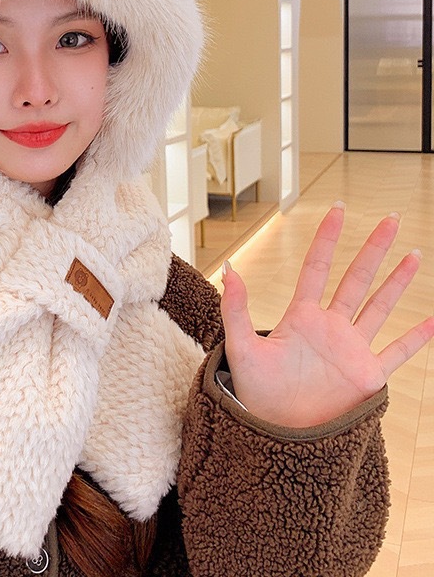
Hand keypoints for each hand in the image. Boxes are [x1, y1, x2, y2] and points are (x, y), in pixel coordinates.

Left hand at [220, 204, 433, 427]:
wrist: (276, 435)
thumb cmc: (254, 394)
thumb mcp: (241, 348)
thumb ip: (236, 309)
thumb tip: (229, 269)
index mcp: (301, 317)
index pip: (318, 268)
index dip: (328, 239)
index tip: (336, 210)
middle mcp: (330, 328)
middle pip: (356, 279)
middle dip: (373, 249)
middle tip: (392, 219)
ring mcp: (351, 350)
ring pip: (380, 306)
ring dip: (397, 281)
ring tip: (413, 254)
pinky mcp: (368, 376)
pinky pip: (398, 352)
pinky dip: (417, 337)